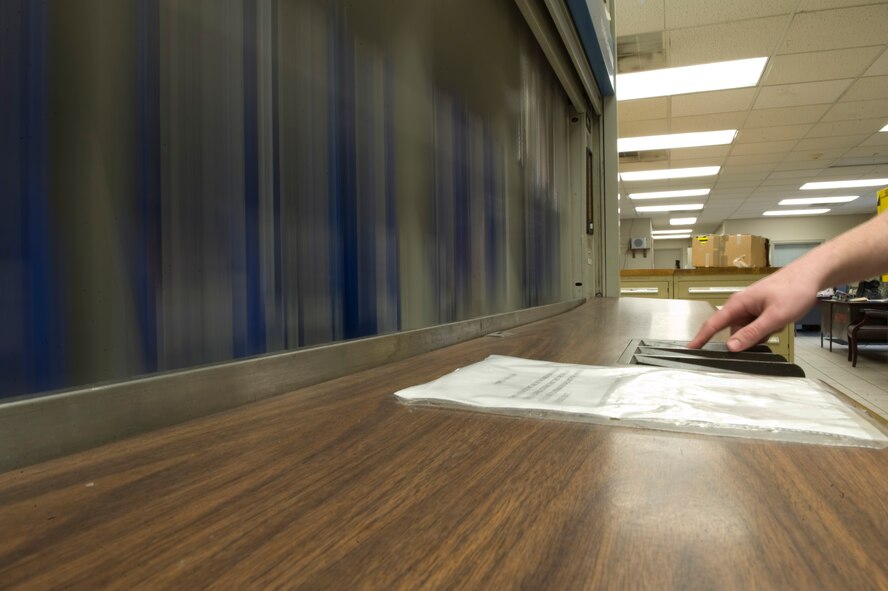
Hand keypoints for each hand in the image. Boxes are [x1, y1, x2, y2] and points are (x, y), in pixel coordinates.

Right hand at [687, 269, 818, 350]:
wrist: (810, 276)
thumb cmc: (793, 289)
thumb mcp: (774, 317)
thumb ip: (752, 333)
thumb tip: (731, 346)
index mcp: (738, 303)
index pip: (713, 324)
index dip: (700, 338)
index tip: (690, 349)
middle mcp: (741, 305)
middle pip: (734, 332)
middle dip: (749, 338)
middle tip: (768, 332)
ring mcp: (750, 308)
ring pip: (747, 332)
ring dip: (762, 333)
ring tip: (778, 322)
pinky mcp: (759, 311)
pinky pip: (757, 328)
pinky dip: (768, 329)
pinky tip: (780, 321)